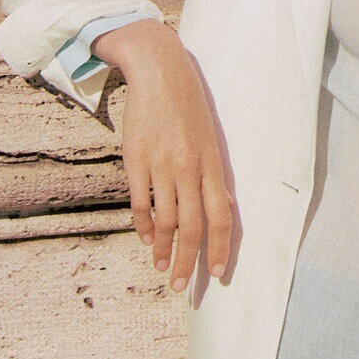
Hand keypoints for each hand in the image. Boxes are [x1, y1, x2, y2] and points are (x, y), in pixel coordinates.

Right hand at [95, 23, 235, 293]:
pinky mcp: (136, 160)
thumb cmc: (189, 105)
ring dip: (164, 250)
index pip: (221, 217)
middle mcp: (190, 168)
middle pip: (193, 227)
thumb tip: (220, 210)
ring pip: (166, 221)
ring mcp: (161, 165)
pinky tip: (147, 240)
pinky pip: (141, 203)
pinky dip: (145, 226)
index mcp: (213, 163)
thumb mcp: (211, 138)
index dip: (220, 249)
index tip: (218, 275)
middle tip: (183, 288)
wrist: (159, 70)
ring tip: (162, 268)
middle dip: (189, 262)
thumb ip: (215, 174)